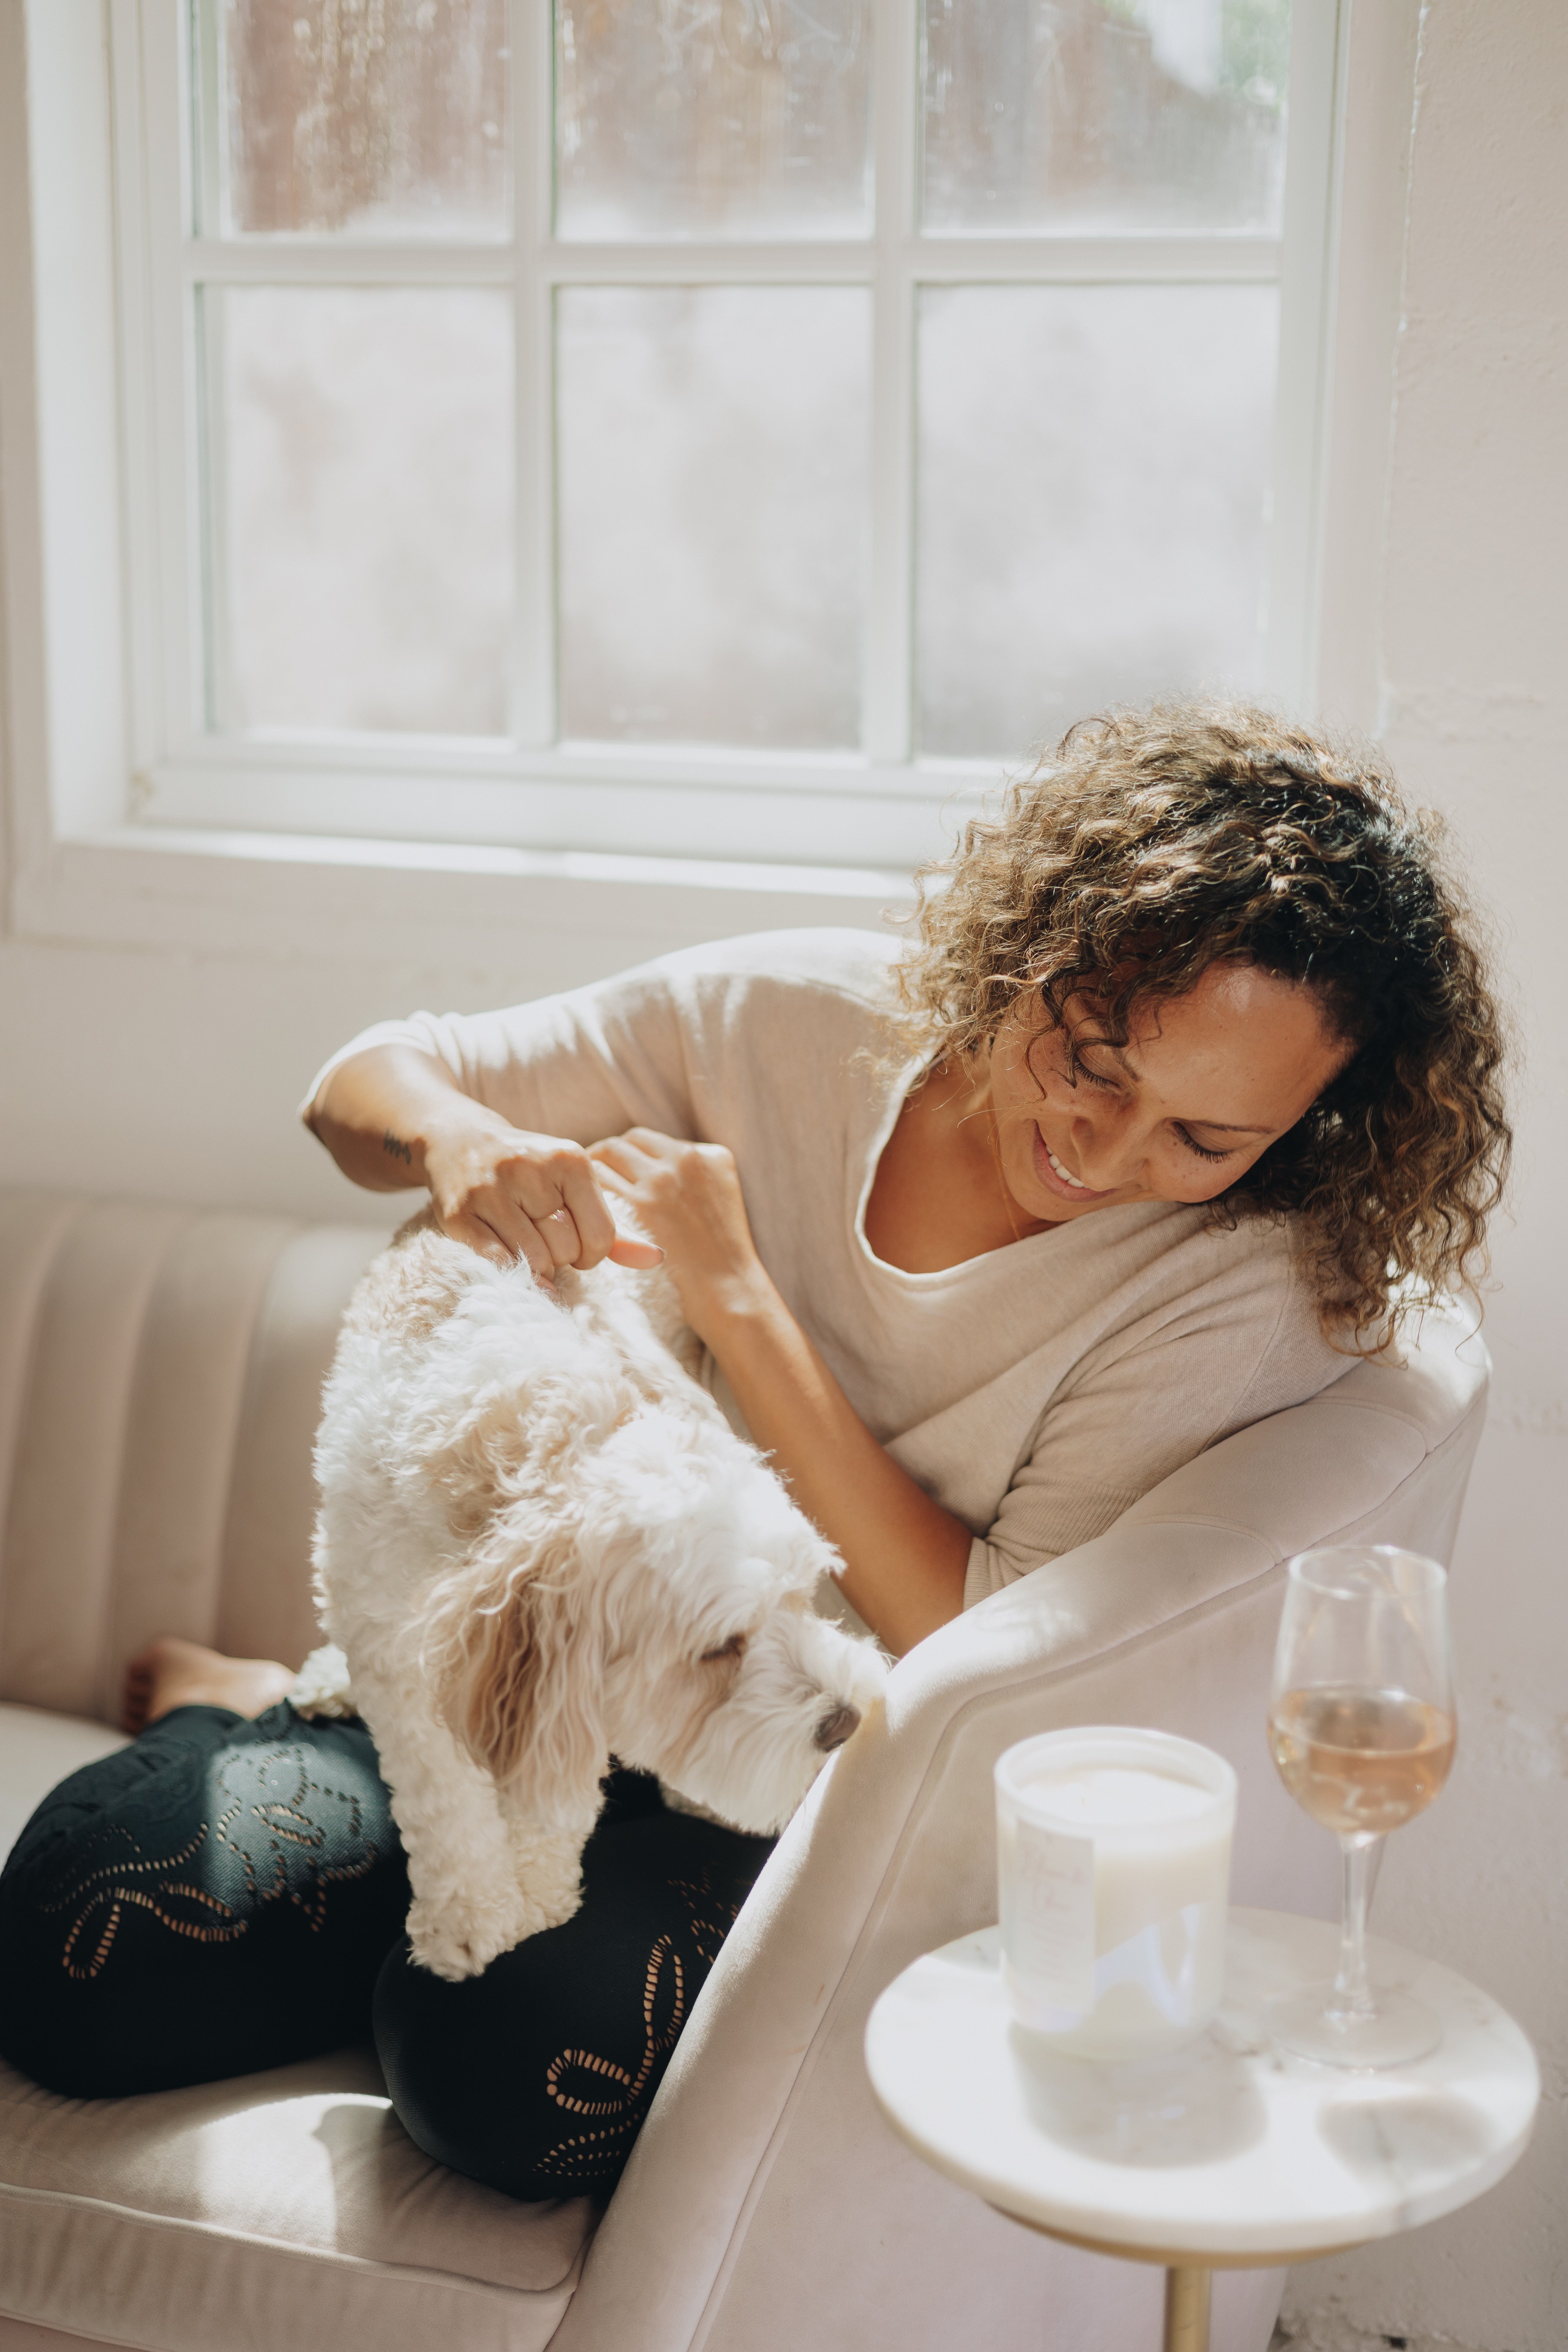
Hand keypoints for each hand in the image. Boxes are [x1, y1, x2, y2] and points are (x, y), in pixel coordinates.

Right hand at [423, 1103, 663, 1285]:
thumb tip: (656, 1258)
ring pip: (534, 1259)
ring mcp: (492, 1190)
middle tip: (545, 1240)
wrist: (460, 1141)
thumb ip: (614, 1227)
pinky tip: (508, 1260)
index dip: (591, 1254)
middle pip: (566, 1250)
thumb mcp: (573, 1186)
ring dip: (535, 1266)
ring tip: (527, 1246)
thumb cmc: (530, 1173)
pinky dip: (508, 1272)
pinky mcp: (460, 1212)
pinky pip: (496, 1261)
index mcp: (570, 1160)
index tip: (576, 1244)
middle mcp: (531, 1169)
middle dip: (560, 1257)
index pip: (601, 1237)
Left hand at [587, 1129, 765, 1334]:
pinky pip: (599, 1184)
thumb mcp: (720, 1198)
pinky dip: (586, 1196)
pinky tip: (585, 1214)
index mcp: (709, 1155)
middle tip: (588, 1187)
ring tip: (582, 1201)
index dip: (625, 1157)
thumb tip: (646, 1165)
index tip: (613, 1174)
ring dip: (593, 1176)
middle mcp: (685, 1160)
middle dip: (604, 1161)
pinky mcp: (641, 1206)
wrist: (728, 1292)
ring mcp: (661, 1181)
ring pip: (606, 1156)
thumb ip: (689, 1175)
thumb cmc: (720, 1258)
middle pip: (624, 1143)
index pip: (646, 1141)